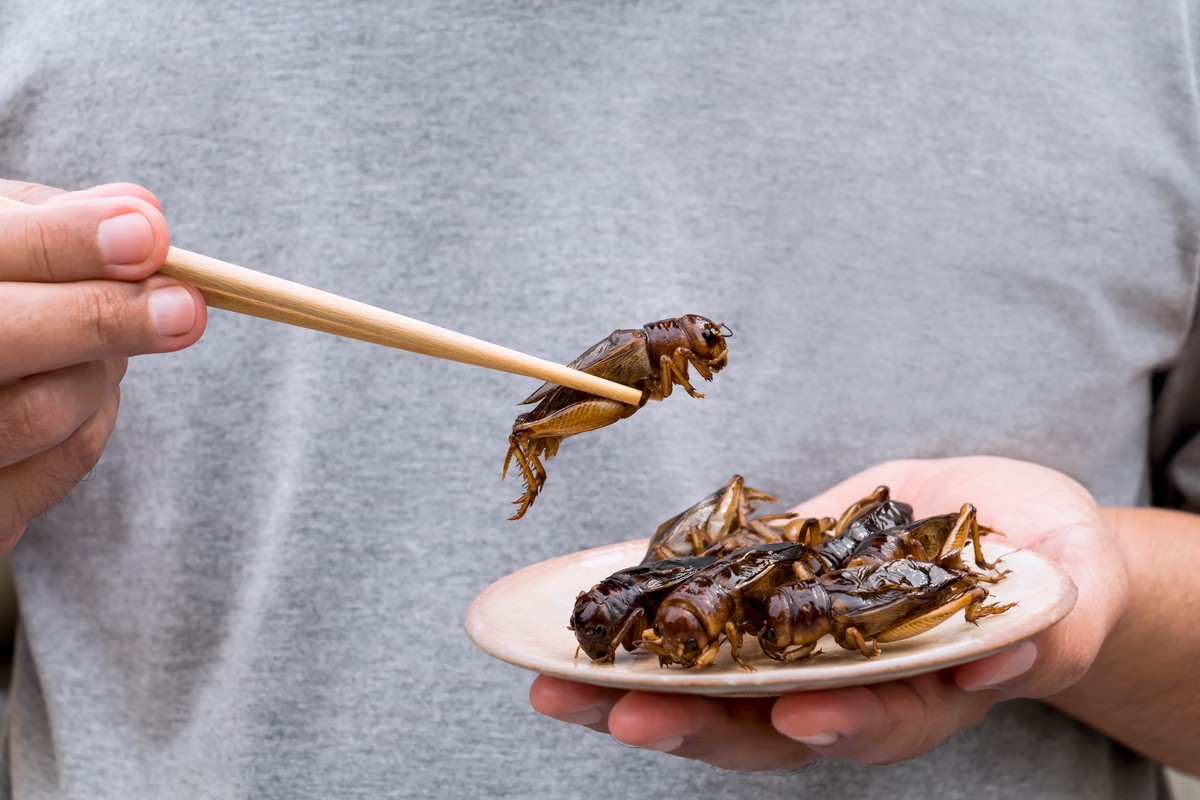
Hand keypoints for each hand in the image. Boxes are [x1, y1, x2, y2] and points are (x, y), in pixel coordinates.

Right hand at [0, 180, 206, 548]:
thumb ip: (57, 221)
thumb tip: (143, 215)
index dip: (65, 243)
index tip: (149, 234)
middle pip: (2, 339)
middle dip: (105, 318)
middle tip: (187, 307)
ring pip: (47, 410)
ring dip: (107, 365)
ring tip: (115, 330)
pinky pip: (67, 461)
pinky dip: (99, 413)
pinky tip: (88, 384)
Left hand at [529, 456, 1126, 769]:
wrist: (1006, 528)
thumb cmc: (1051, 566)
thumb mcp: (1068, 589)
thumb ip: (1048, 626)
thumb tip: (1001, 656)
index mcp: (920, 694)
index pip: (875, 724)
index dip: (837, 724)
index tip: (794, 715)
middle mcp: (845, 683)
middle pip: (763, 722)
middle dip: (690, 722)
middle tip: (617, 712)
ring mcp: (798, 641)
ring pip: (711, 679)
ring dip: (634, 682)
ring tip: (557, 681)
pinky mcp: (766, 592)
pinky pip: (698, 609)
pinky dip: (642, 609)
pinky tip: (584, 603)